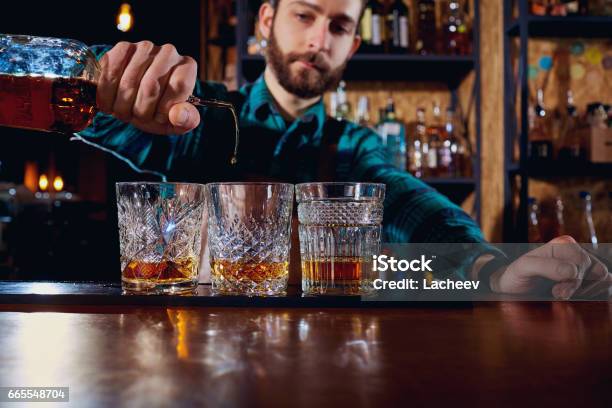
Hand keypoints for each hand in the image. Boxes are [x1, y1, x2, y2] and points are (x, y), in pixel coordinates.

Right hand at [97, 41, 199, 134]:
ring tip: (125, 112)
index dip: (165, 108)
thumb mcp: (177, 121)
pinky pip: (110, 74)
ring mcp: (145, 48)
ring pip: (128, 83)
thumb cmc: (160, 110)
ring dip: (122, 106)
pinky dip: (106, 95)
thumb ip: (186, 120)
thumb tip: (178, 116)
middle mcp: (169, 53)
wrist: (137, 100)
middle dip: (141, 111)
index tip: (159, 117)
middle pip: (150, 86)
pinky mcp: (123, 48)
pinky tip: (110, 103)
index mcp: (187, 68)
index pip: (179, 86)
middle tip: (139, 117)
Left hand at [489, 236, 611, 298]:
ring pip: (604, 278)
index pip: (582, 261)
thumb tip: (572, 271)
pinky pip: (605, 285)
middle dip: (577, 287)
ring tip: (565, 296)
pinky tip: (577, 298)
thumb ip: (546, 266)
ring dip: (588, 291)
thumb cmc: (517, 275)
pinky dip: (596, 294)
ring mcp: (583, 266)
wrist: (513, 287)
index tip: (556, 292)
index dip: (573, 279)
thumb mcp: (523, 268)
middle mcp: (575, 252)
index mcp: (562, 244)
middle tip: (557, 295)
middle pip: (595, 270)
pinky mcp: (587, 279)